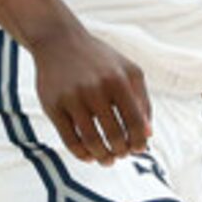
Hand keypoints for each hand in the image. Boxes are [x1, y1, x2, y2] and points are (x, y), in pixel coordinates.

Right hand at [31, 23, 151, 162]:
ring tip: (107, 160)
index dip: (139, 141)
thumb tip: (148, 135)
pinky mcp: (53, 106)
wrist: (58, 41)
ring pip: (92, 141)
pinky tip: (89, 156)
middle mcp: (95, 89)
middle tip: (121, 155)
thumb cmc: (99, 60)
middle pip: (115, 135)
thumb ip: (142, 100)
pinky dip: (82, 154)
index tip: (138, 149)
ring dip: (103, 157)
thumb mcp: (128, 71)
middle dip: (121, 152)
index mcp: (118, 80)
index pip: (135, 122)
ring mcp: (72, 98)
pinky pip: (69, 139)